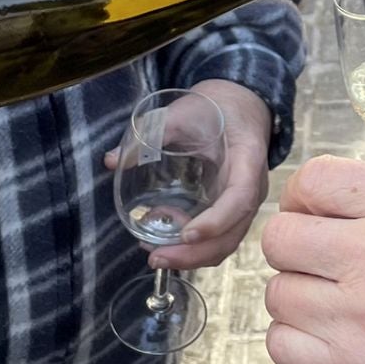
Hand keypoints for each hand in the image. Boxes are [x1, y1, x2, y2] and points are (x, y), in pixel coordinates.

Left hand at [106, 79, 271, 268]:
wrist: (239, 106)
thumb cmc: (215, 108)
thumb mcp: (184, 113)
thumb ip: (151, 132)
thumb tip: (111, 160)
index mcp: (248, 160)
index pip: (240, 199)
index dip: (216, 221)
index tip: (186, 233)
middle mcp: (253, 188)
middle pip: (233, 232)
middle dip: (196, 253)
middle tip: (156, 257)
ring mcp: (244, 203)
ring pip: (227, 242)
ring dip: (194, 257)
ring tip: (156, 255)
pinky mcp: (232, 211)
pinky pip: (220, 238)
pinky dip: (196, 249)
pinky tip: (166, 245)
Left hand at [262, 156, 364, 363]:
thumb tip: (340, 180)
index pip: (313, 180)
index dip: (304, 199)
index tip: (315, 216)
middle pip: (282, 237)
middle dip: (298, 250)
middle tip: (323, 265)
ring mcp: (362, 314)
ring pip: (278, 292)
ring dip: (301, 299)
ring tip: (337, 306)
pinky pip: (282, 344)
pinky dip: (299, 342)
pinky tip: (332, 338)